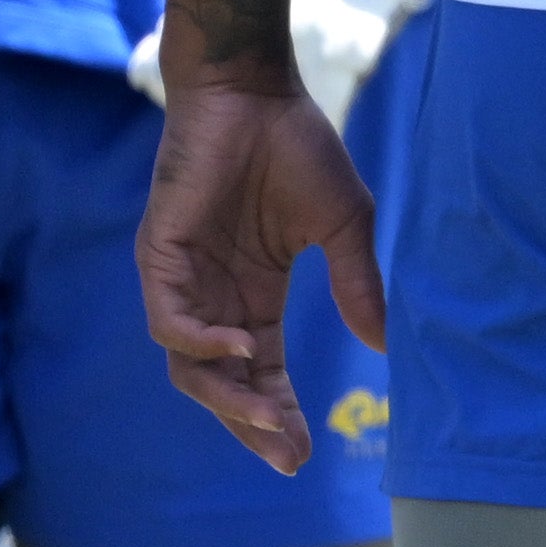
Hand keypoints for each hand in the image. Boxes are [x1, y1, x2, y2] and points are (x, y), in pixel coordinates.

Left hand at [138, 80, 386, 471]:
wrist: (254, 92)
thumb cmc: (298, 148)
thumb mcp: (344, 224)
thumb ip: (358, 282)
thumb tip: (385, 345)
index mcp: (255, 293)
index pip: (264, 370)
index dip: (282, 410)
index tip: (307, 451)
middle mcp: (215, 297)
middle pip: (222, 383)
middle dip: (252, 423)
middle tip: (285, 454)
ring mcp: (183, 280)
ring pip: (190, 367)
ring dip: (226, 397)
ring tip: (267, 414)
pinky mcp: (160, 258)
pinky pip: (169, 322)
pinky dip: (200, 344)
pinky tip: (242, 349)